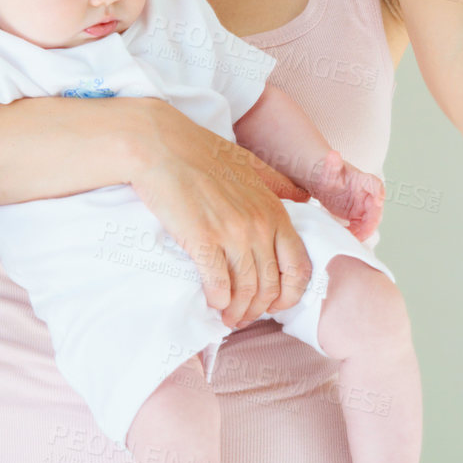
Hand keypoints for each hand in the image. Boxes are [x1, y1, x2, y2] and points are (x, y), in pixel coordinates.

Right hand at [129, 101, 314, 328]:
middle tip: (243, 316)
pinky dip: (217, 301)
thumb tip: (303, 198)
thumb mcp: (251, 164)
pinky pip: (218, 285)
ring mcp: (232, 233)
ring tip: (226, 317)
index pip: (298, 267)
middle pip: (272, 286)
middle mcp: (259, 225)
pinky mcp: (203, 240)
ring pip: (246, 291)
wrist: (158, 144)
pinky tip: (212, 303)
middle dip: (259, 309)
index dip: (290, 294)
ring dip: (237, 311)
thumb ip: (278, 183)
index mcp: (274, 210)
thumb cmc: (201, 152)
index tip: (274, 304)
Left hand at [304, 150, 385, 240]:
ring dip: (364, 231)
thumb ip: (331, 163)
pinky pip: (362, 227)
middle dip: (371, 222)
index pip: (375, 185)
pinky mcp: (358, 215)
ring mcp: (364, 206)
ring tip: (352, 236)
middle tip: (361, 233)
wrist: (322, 181)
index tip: (377, 203)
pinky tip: (347, 235)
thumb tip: (332, 154)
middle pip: (376, 209)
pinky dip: (357, 234)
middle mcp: (367, 194)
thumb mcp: (328, 169)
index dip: (378, 195)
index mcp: (362, 180)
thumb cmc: (327, 173)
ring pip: (371, 221)